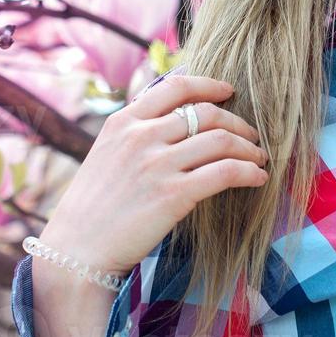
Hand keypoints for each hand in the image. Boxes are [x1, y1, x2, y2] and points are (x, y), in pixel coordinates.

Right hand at [37, 74, 270, 277]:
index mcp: (124, 122)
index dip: (209, 85)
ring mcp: (158, 164)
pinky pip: (225, 172)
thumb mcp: (105, 154)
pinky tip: (258, 178)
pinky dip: (249, 172)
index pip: (176, 87)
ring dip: (249, 148)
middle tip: (252, 136)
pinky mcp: (173, 195)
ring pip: (221, 140)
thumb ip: (136, 133)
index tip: (228, 92)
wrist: (76, 251)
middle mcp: (141, 137)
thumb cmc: (92, 208)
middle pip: (207, 113)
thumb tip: (175, 120)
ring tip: (259, 158)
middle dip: (237, 123)